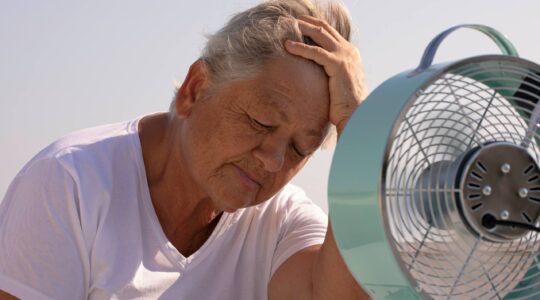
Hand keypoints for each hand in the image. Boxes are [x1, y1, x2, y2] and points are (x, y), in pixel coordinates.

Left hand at [285, 15, 366, 134]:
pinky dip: (300, 47)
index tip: (297, 22)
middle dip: (305, 22)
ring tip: (284, 26)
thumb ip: (329, 73)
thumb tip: (313, 73)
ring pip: (319, 35)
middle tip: (287, 19)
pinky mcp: (338, 65)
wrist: (357, 115)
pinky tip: (287, 45)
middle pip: (324, 29)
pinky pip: (315, 52)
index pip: (329, 32)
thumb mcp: (337, 83)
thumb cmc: (345, 105)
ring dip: (301, 28)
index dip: (313, 25)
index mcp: (349, 53)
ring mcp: (345, 56)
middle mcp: (349, 51)